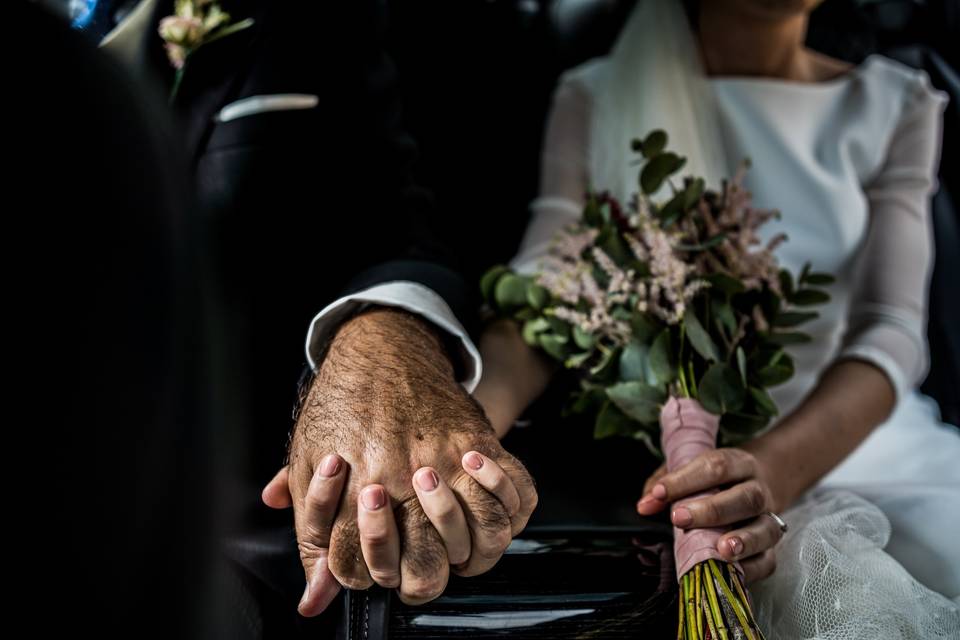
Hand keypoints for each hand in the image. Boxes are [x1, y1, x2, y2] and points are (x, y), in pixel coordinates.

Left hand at [278, 308, 536, 612]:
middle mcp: (407, 478)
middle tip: (413, 561)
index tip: (370, 567)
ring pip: (479, 538)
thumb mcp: (308, 463)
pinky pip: (515, 494)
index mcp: (359, 487)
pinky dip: (506, 508)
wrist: (383, 346)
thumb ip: (312, 533)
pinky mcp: (478, 440)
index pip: (367, 569)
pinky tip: (484, 507)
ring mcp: (449, 459)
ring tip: (451, 544)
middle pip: (427, 565)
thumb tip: (314, 601)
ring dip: (467, 551)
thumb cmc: (341, 403)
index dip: (366, 576)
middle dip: (417, 575)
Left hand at [635, 448, 783, 582]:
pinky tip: (732, 571)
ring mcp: (769, 519)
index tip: (659, 492)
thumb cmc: (715, 481)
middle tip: (679, 519)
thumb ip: (665, 483)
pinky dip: (751, 568)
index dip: (686, 479)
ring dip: (744, 540)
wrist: (758, 484)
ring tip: (722, 549)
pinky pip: (768, 560)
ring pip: (765, 529)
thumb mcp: (691, 471)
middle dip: (712, 510)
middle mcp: (758, 490)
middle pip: (744, 498)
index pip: (716, 466)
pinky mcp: (771, 548)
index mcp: (739, 464)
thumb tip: (644, 505)